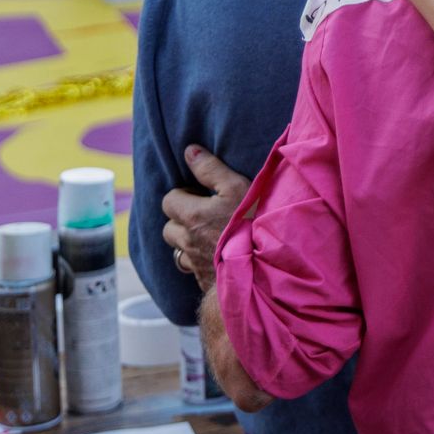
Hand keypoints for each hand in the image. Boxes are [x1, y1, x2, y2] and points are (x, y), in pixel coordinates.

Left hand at [162, 145, 250, 293]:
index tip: (200, 195)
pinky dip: (200, 263)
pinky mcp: (205, 281)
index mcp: (192, 216)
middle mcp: (188, 241)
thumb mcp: (238, 188)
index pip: (169, 201)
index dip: (182, 195)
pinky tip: (217, 259)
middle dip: (180, 221)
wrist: (264, 270)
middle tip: (203, 216)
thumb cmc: (252, 225)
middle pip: (169, 228)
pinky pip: (194, 270)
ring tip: (208, 238)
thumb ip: (212, 169)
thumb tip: (190, 151)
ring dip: (188, 243)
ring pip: (179, 251)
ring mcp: (195, 263)